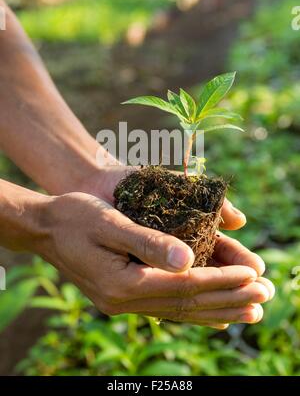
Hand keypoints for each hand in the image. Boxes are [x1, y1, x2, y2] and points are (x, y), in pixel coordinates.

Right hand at [34, 190, 273, 329]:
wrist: (45, 228)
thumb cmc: (76, 216)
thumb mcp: (110, 222)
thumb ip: (148, 242)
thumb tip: (190, 260)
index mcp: (122, 282)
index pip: (184, 285)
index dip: (221, 281)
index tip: (254, 277)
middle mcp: (124, 300)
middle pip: (186, 304)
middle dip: (228, 299)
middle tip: (264, 298)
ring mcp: (122, 303)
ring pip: (179, 312)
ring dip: (217, 310)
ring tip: (250, 311)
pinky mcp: (122, 297)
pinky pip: (165, 310)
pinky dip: (193, 312)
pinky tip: (212, 315)